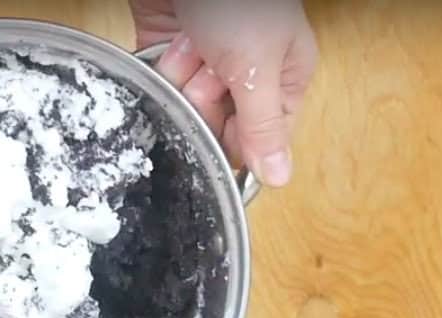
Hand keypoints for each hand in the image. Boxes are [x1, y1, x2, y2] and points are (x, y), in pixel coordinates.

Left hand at [130, 0, 317, 187]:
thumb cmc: (240, 0)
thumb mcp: (258, 67)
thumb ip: (264, 125)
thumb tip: (280, 177)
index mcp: (284, 76)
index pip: (261, 137)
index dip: (238, 142)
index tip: (221, 134)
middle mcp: (245, 70)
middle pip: (216, 121)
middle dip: (205, 100)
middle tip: (212, 70)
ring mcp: (205, 57)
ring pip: (182, 101)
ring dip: (182, 75)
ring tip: (193, 44)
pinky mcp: (168, 46)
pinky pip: (157, 80)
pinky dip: (159, 66)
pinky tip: (171, 44)